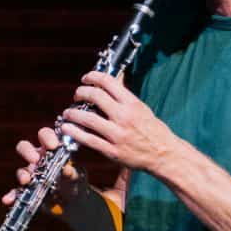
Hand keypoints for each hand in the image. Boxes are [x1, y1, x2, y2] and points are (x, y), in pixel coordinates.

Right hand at [3, 125, 81, 206]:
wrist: (71, 201)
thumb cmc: (74, 182)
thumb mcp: (76, 177)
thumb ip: (72, 173)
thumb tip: (68, 169)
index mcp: (50, 150)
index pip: (44, 135)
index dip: (47, 137)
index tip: (53, 146)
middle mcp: (37, 159)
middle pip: (25, 147)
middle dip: (28, 152)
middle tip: (35, 160)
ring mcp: (30, 174)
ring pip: (21, 170)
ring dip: (22, 174)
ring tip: (26, 181)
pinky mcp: (26, 190)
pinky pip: (15, 192)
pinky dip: (11, 196)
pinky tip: (8, 200)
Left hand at [52, 71, 176, 174]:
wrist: (164, 154)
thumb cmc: (153, 130)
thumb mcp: (142, 108)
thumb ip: (125, 97)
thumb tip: (113, 81)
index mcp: (132, 104)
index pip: (108, 82)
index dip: (93, 77)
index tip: (86, 78)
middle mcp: (124, 117)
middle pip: (95, 97)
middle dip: (81, 93)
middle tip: (76, 95)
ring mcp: (117, 134)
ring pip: (88, 119)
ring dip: (73, 113)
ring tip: (67, 112)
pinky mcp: (112, 151)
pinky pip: (89, 140)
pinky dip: (74, 133)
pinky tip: (67, 128)